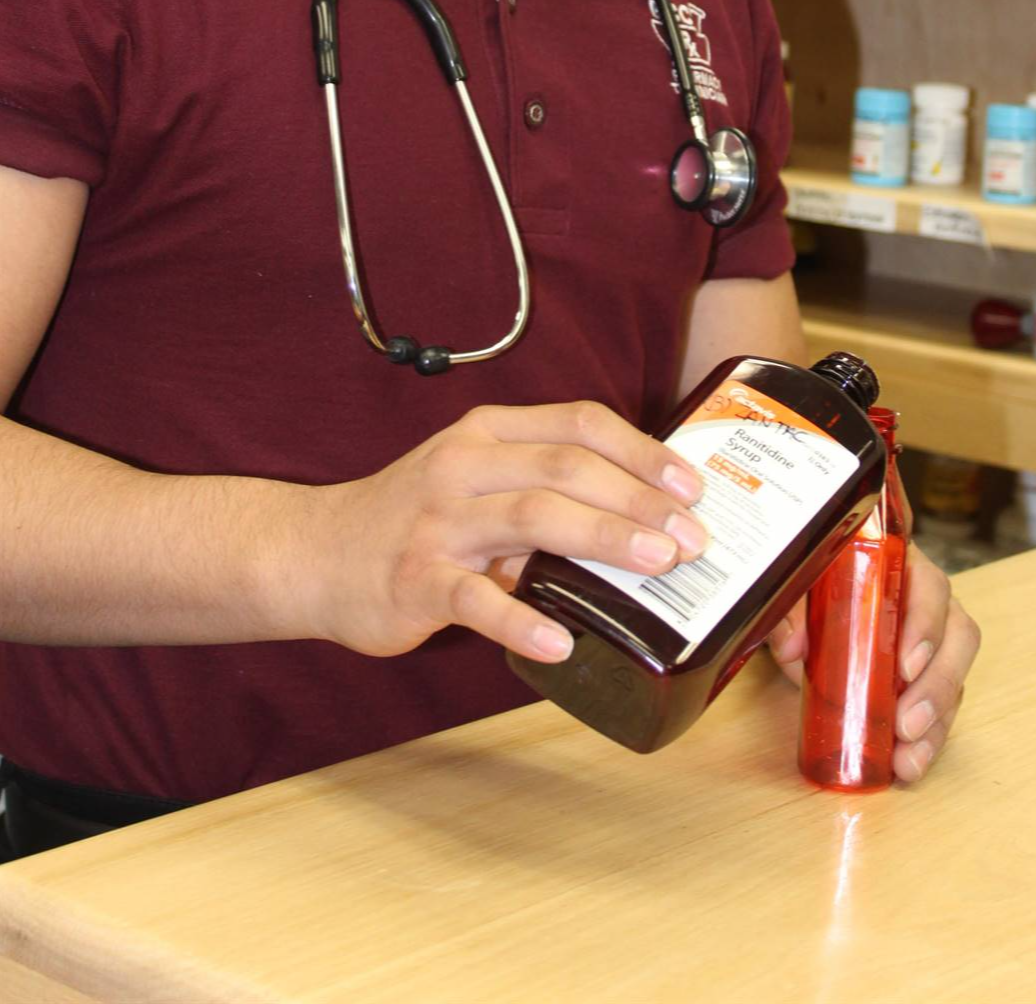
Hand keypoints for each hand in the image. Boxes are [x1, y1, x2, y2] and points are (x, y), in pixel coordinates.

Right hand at [296, 400, 706, 661]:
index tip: (691, 486)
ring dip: (602, 538)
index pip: (579, 423)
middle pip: (566, 467)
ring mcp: (438, 522)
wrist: (314, 553)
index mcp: (489, 432)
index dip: (642, 451)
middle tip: (690, 537)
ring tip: (654, 566)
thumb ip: (541, 483)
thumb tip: (640, 513)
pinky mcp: (415, 579)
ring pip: (532, 517)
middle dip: (639, 500)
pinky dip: (521, 620)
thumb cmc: (413, 517)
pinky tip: (559, 641)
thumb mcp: (475, 477)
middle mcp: (465, 465)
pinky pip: (475, 600)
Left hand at [766, 544, 980, 783]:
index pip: (925, 579)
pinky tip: (910, 763)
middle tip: (907, 723)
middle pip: (956, 629)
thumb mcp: (791, 592)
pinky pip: (945, 703)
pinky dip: (930, 736)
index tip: (904, 665)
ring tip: (909, 757)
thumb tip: (793, 647)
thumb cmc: (806, 590)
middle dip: (937, 682)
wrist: (802, 610)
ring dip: (937, 717)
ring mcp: (932, 635)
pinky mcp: (929, 674)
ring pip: (956, 671)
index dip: (925, 619)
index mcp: (895, 562)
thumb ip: (787, 607)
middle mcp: (924, 595)